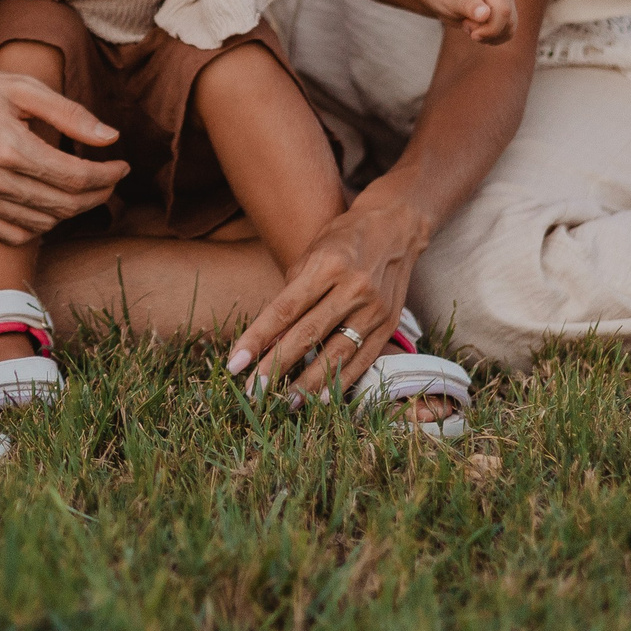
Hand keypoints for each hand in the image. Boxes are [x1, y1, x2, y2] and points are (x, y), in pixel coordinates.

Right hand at [0, 62, 128, 245]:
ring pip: (43, 222)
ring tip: (86, 190)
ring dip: (73, 210)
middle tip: (111, 179)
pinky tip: (51, 205)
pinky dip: (42, 225)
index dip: (107, 175)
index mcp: (8, 146)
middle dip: (98, 194)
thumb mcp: (23, 87)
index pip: (74, 177)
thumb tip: (111, 138)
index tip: (122, 165)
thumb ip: (70, 114)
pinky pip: (15, 233)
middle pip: (63, 204)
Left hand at [226, 192, 422, 403]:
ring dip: (309, 382)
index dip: (257, 339)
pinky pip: (363, 358)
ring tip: (286, 403)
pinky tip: (322, 398)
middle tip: (253, 392)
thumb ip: (291, 294)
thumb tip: (266, 340)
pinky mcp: (389, 323)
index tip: (234, 364)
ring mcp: (374, 307)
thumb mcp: (312, 253)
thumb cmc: (342, 239)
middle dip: (277, 366)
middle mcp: (352, 287)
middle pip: (307, 334)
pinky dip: (342, 380)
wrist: (396, 227)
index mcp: (326, 265)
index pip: (284, 309)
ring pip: (336, 352)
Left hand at [420, 0, 515, 45]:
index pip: (504, 10)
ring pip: (510, 27)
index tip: (473, 34)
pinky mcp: (504, 10)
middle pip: (509, 20)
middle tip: (466, 26)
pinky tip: (477, 31)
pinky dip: (492, 37)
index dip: (492, 28)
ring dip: (490, 36)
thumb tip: (485, 14)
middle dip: (488, 32)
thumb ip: (468, 5)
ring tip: (470, 27)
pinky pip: (507, 30)